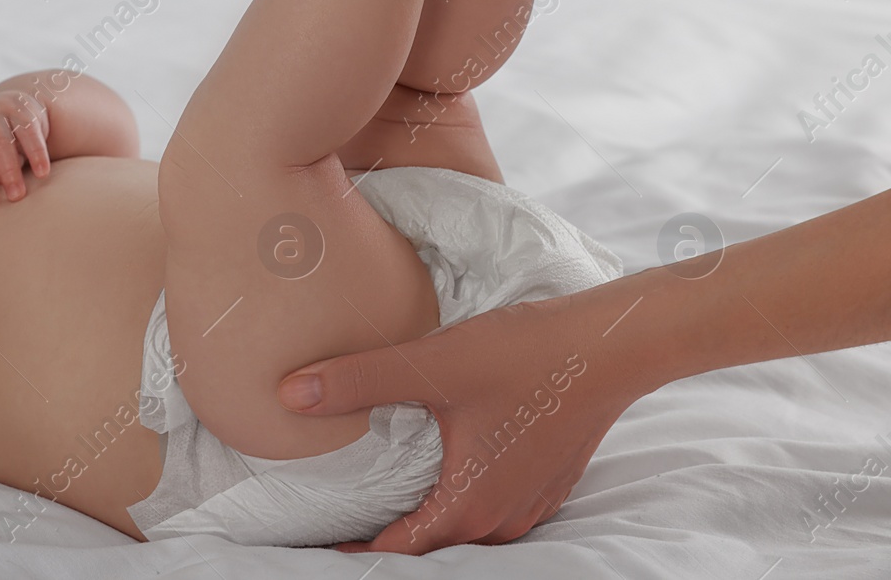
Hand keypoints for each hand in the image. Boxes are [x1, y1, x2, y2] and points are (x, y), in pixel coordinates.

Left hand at [276, 293, 642, 552]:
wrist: (608, 345)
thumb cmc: (522, 356)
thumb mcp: (428, 365)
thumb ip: (356, 381)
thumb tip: (289, 394)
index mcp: (469, 505)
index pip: (396, 551)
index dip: (352, 550)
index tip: (315, 541)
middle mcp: (502, 519)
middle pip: (430, 547)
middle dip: (383, 538)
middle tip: (337, 521)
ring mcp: (530, 504)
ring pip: (462, 529)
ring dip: (422, 520)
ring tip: (380, 499)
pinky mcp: (545, 482)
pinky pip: (489, 508)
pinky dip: (456, 502)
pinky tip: (439, 472)